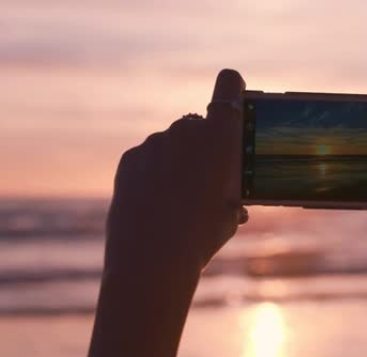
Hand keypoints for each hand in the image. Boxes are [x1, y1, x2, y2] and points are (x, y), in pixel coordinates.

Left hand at [105, 69, 247, 279]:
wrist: (153, 260)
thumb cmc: (202, 236)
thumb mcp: (232, 212)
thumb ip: (233, 188)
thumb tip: (231, 196)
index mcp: (221, 137)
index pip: (228, 84)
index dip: (233, 89)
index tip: (235, 101)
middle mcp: (186, 130)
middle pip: (199, 124)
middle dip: (204, 145)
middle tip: (207, 181)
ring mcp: (155, 143)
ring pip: (173, 144)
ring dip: (178, 162)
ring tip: (179, 201)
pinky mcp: (130, 158)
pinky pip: (149, 158)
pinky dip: (154, 174)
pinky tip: (156, 204)